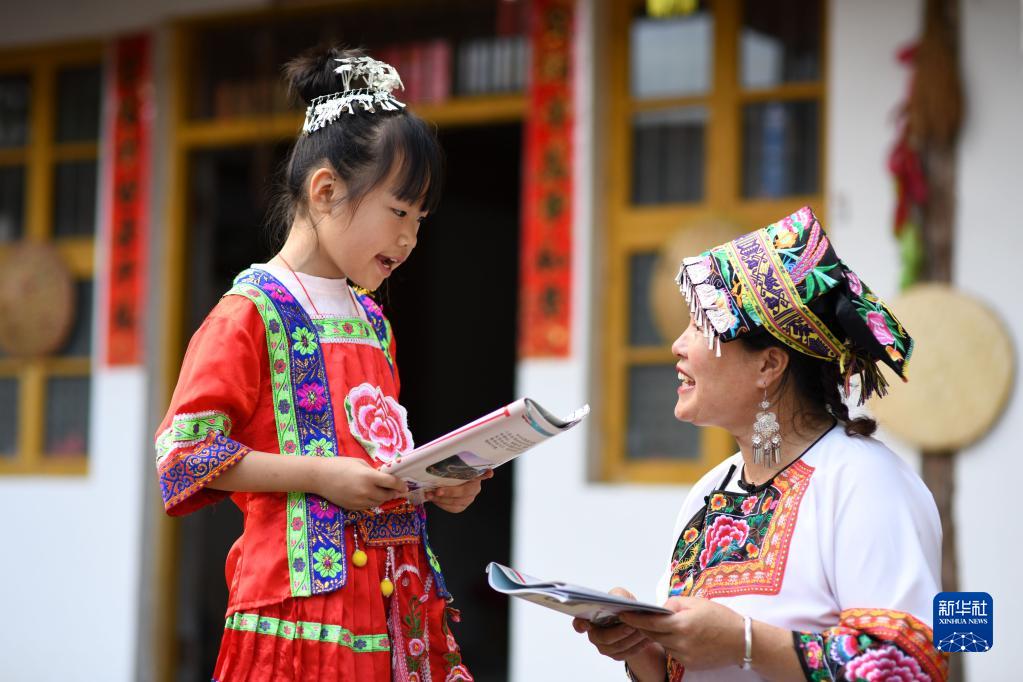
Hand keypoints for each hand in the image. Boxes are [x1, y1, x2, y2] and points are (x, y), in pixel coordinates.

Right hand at [312, 457, 408, 510]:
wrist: (319, 477)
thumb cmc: (339, 465)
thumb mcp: (359, 463)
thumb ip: (373, 471)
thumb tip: (384, 477)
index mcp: (369, 477)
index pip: (391, 483)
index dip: (401, 485)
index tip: (405, 485)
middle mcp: (366, 491)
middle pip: (387, 495)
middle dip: (393, 492)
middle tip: (395, 488)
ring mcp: (359, 501)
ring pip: (378, 502)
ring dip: (383, 497)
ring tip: (382, 491)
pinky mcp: (353, 507)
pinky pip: (368, 506)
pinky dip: (372, 501)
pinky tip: (370, 494)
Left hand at [424, 469, 493, 512]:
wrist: (447, 482)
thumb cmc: (449, 472)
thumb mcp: (451, 467)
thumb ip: (453, 464)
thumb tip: (448, 455)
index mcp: (475, 475)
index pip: (483, 474)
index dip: (486, 474)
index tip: (489, 473)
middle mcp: (475, 488)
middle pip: (464, 492)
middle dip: (449, 492)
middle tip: (437, 491)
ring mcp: (469, 498)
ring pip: (457, 502)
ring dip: (441, 499)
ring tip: (430, 495)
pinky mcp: (463, 506)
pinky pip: (454, 508)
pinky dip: (442, 505)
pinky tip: (434, 500)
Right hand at [572, 588, 661, 664]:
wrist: (635, 620)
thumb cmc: (623, 606)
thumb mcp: (621, 595)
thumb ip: (618, 595)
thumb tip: (617, 599)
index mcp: (589, 619)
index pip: (579, 624)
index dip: (580, 625)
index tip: (586, 623)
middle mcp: (594, 635)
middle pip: (604, 638)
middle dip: (619, 632)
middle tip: (632, 625)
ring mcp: (605, 648)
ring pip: (618, 647)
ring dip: (632, 638)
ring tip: (644, 630)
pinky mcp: (617, 655)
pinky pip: (628, 653)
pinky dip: (639, 645)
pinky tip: (647, 637)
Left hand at [620, 596, 743, 670]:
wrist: (741, 641)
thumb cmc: (720, 618)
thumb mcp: (696, 602)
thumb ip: (673, 605)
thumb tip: (658, 610)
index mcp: (681, 624)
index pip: (649, 622)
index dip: (634, 619)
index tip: (622, 614)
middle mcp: (680, 642)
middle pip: (653, 635)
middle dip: (645, 626)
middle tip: (637, 617)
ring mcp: (684, 656)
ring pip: (663, 644)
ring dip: (661, 635)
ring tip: (669, 625)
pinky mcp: (689, 664)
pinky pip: (673, 652)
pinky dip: (672, 644)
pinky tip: (682, 636)